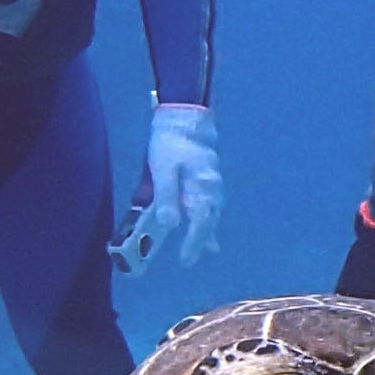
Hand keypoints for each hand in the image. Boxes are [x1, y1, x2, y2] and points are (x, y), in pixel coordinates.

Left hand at [113, 103, 221, 271]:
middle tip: (189, 259)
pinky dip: (207, 214)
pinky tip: (205, 220)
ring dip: (206, 230)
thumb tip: (171, 224)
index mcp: (202, 187)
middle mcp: (212, 187)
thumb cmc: (171, 141)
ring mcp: (212, 181)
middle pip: (209, 220)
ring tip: (206, 247)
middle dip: (200, 241)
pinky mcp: (207, 175)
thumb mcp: (163, 169)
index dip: (193, 243)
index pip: (200, 222)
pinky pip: (209, 201)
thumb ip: (167, 197)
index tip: (185, 259)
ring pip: (211, 211)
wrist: (184, 115)